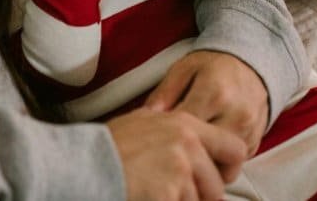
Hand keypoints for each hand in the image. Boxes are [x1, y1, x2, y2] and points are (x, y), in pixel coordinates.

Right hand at [107, 107, 245, 200]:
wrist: (82, 162)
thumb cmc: (105, 146)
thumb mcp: (142, 124)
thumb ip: (172, 132)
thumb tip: (193, 147)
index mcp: (184, 124)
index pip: (234, 148)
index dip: (228, 170)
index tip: (216, 180)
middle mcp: (187, 144)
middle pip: (217, 187)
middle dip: (198, 198)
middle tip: (170, 192)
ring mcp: (180, 170)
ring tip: (149, 191)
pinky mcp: (169, 192)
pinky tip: (144, 195)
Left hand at [145, 51, 269, 158]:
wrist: (251, 64)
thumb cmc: (213, 66)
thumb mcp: (184, 69)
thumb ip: (164, 93)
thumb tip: (146, 116)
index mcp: (214, 94)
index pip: (184, 129)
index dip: (164, 137)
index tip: (152, 139)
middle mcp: (235, 115)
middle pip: (203, 152)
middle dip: (183, 156)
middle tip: (165, 153)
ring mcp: (248, 131)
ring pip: (219, 164)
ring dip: (200, 164)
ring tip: (184, 155)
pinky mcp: (255, 143)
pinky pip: (232, 165)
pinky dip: (215, 164)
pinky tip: (201, 153)